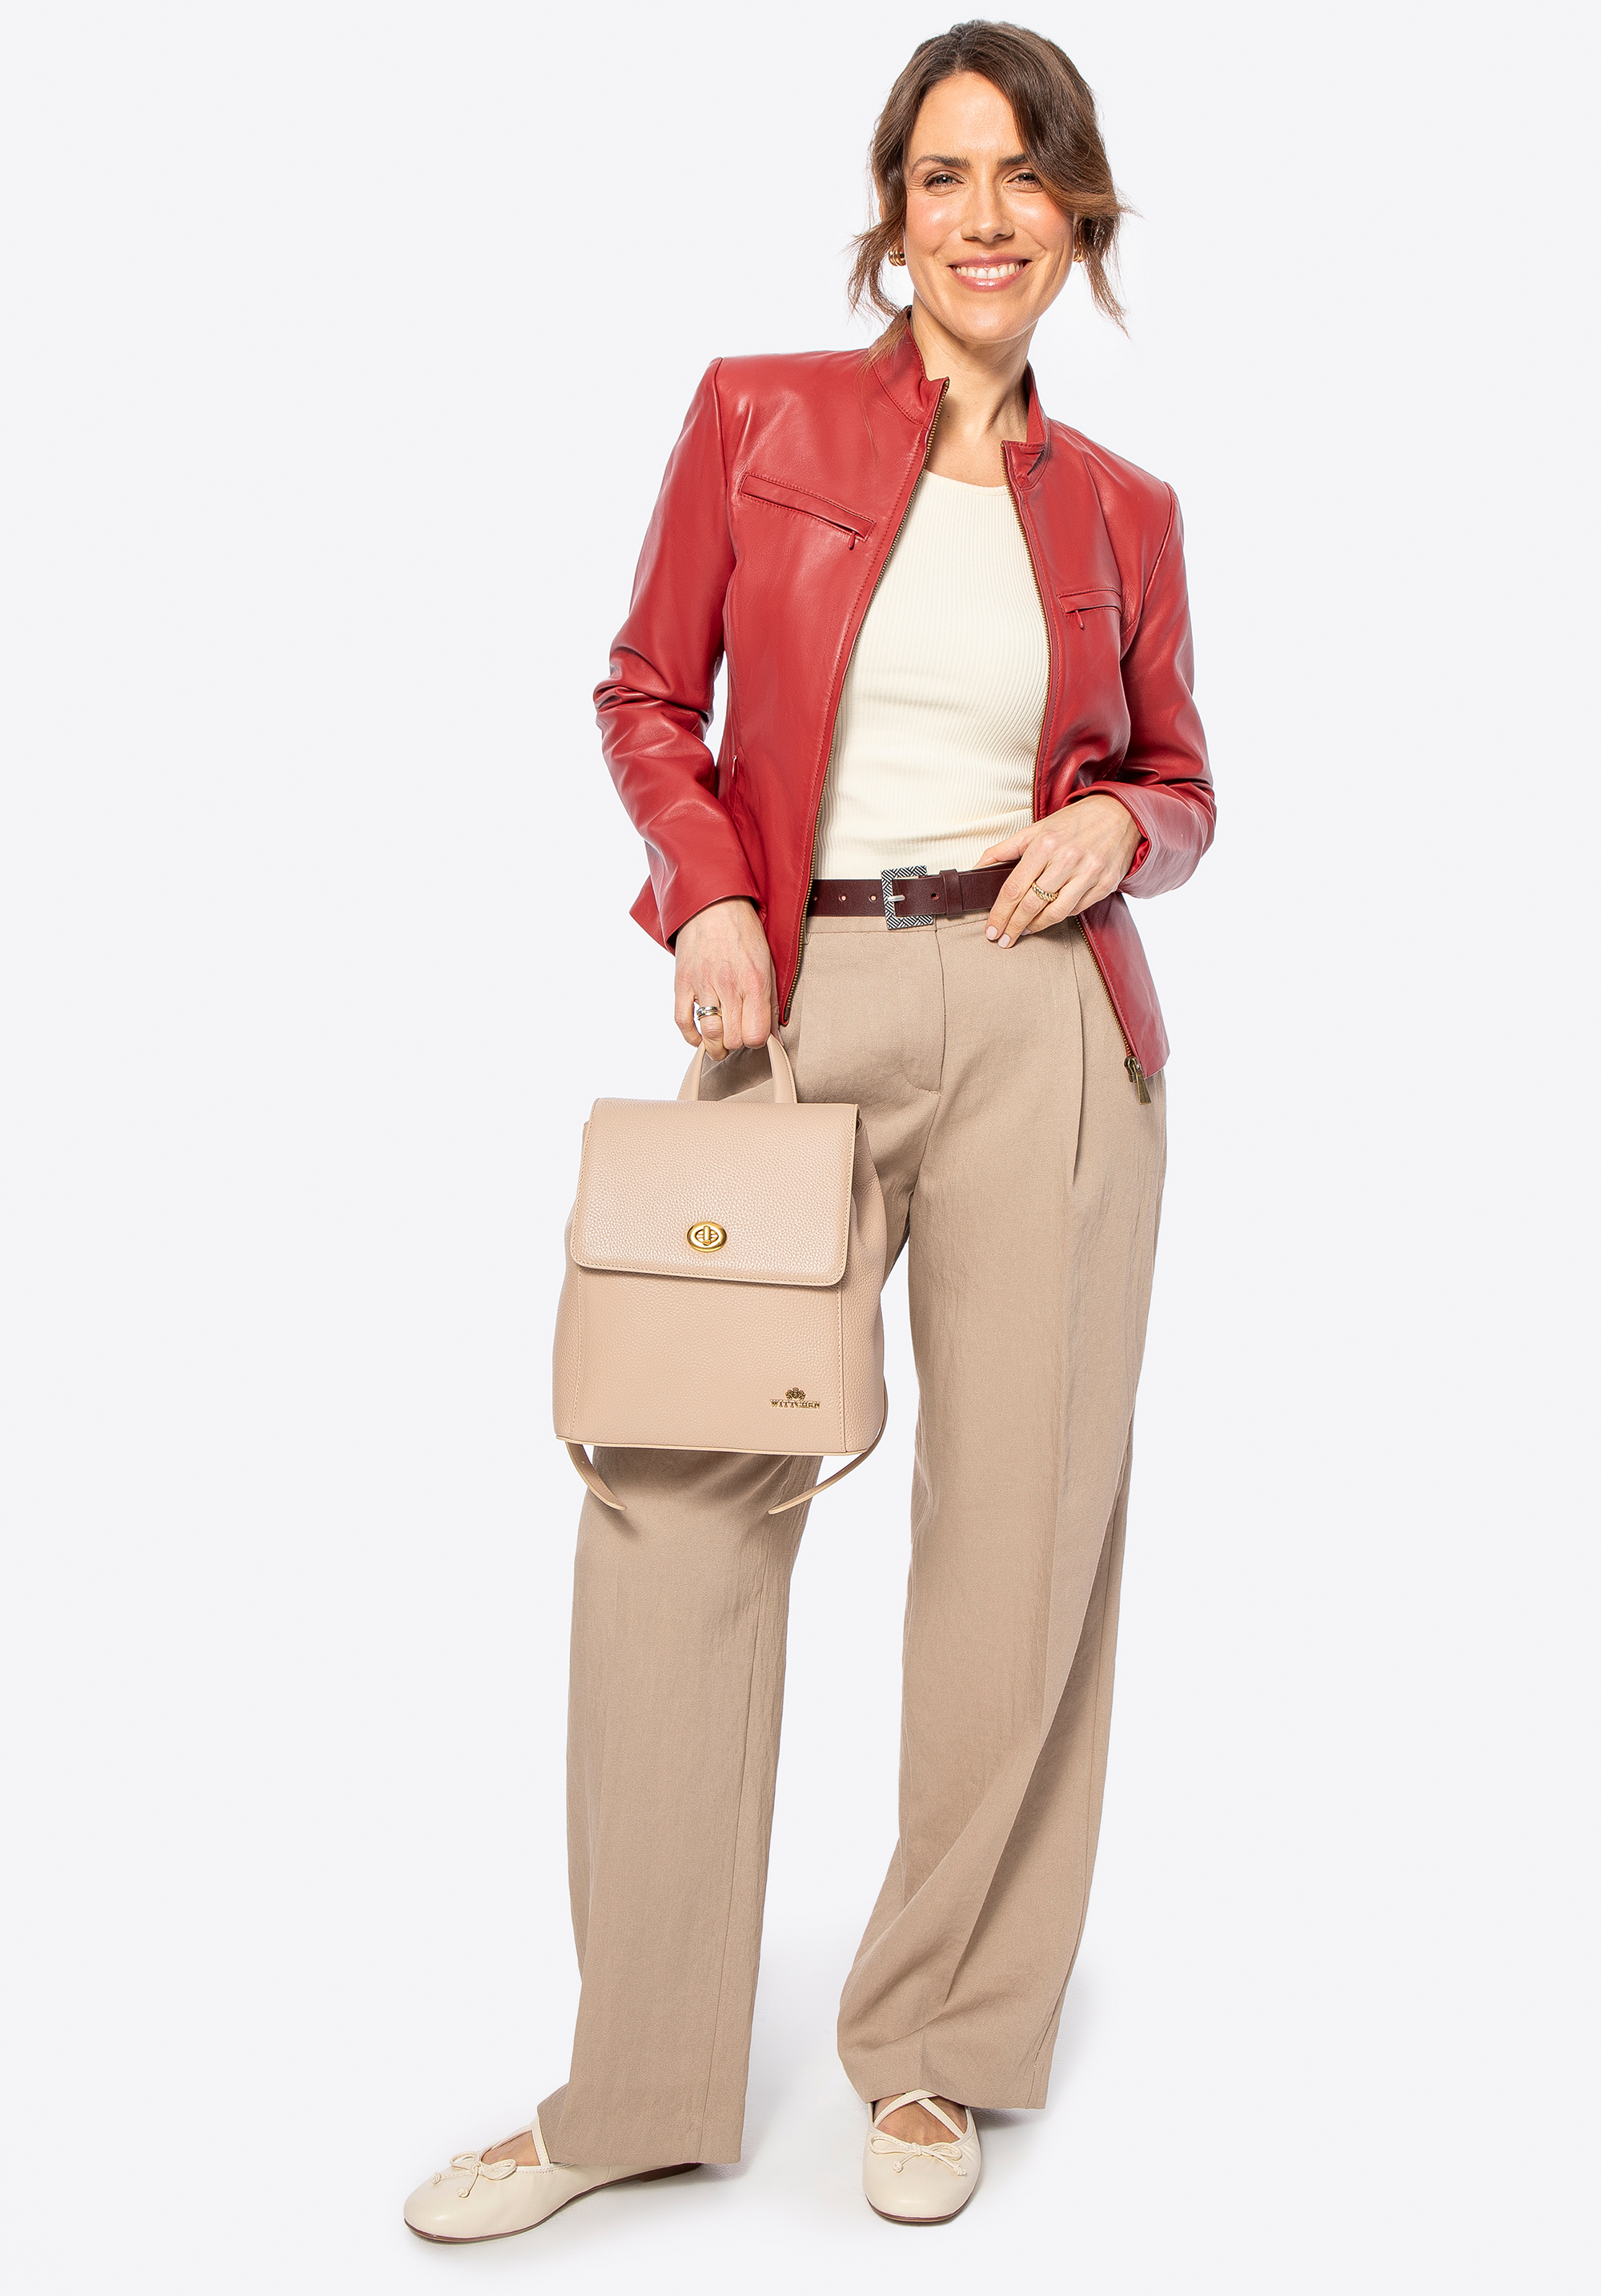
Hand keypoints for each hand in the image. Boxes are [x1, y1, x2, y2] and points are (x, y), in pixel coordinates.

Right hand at [674, 898, 775, 1058]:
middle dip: (737, 1044)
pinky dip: (691, 1035)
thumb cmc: (743, 933)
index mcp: (754, 981)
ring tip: (720, 1043)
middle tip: (737, 1035)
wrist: (714, 904)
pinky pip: (682, 1021)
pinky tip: (699, 1036)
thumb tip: (776, 1036)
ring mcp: (703, 985)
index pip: (756, 1035)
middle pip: (733, 1039)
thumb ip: (771, 1003)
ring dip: (715, 1046)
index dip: (757, 1041)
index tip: (755, 1034)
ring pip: (709, 1034)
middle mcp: (729, 985)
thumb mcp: (768, 964)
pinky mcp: (682, 983)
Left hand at [979, 794, 1140, 947]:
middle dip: (1012, 926)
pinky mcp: (1105, 884)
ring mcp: (1088, 873)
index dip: (1000, 912)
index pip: (1014, 887)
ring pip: (1055, 913)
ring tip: (1022, 931)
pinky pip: (1076, 910)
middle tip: (1002, 938)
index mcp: (1045, 844)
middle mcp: (1067, 859)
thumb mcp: (1035, 830)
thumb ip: (1004, 850)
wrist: (1119, 815)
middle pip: (1031, 904)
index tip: (991, 928)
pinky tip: (1047, 917)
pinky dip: (1059, 916)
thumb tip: (976, 869)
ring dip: (1034, 927)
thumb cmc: (1073, 823)